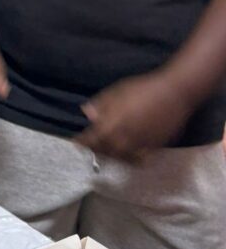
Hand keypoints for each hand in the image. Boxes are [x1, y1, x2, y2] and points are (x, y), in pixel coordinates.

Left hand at [77, 71, 192, 159]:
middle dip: (96, 150)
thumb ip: (101, 105)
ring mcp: (140, 145)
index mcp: (111, 124)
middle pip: (105, 151)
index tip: (75, 143)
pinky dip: (130, 160)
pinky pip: (138, 160)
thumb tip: (87, 114)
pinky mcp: (155, 148)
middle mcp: (123, 139)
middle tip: (90, 147)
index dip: (81, 142)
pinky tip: (127, 156)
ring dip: (111, 156)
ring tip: (107, 152)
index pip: (91, 139)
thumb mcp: (116, 92)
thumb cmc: (142, 88)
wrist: (174, 93)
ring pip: (121, 158)